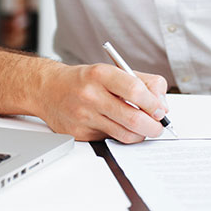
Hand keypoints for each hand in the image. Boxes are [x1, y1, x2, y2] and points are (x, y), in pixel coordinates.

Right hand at [33, 61, 168, 142]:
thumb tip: (161, 105)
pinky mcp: (79, 133)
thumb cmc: (85, 80)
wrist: (49, 89)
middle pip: (132, 118)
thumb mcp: (113, 70)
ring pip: (124, 134)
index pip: (135, 90)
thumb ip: (142, 82)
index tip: (160, 110)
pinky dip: (121, 136)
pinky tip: (120, 127)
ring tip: (144, 129)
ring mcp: (84, 116)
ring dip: (141, 135)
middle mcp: (91, 95)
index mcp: (101, 74)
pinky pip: (110, 140)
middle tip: (159, 126)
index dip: (153, 103)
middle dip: (153, 127)